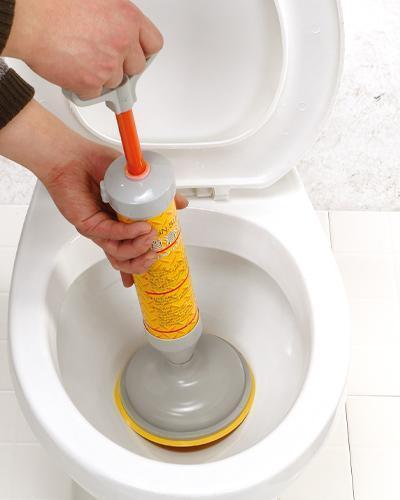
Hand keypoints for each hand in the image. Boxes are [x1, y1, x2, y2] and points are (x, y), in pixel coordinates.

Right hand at [3, 0, 162, 97]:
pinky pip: (95, 93)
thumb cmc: (54, 4)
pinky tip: (72, 68)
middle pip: (135, 67)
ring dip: (101, 76)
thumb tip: (122, 29)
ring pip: (115, 82)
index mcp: (128, 18)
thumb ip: (115, 18)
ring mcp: (108, 65)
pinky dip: (84, 86)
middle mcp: (122, 43)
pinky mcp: (92, 84)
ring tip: (80, 57)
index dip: (142, 51)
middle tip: (102, 57)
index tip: (136, 54)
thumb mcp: (98, 0)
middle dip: (121, 65)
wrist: (28, 19)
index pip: (153, 44)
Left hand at [44, 154, 188, 287]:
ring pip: (118, 253)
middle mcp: (107, 230)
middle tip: (156, 255)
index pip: (130, 251)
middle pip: (124, 260)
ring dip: (138, 248)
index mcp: (118, 223)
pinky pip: (111, 235)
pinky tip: (141, 228)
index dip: (142, 263)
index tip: (156, 264)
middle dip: (143, 263)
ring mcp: (98, 230)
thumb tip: (180, 204)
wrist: (72, 157)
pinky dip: (129, 233)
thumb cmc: (95, 165)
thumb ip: (158, 194)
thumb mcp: (136, 180)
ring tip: (151, 238)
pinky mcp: (88, 225)